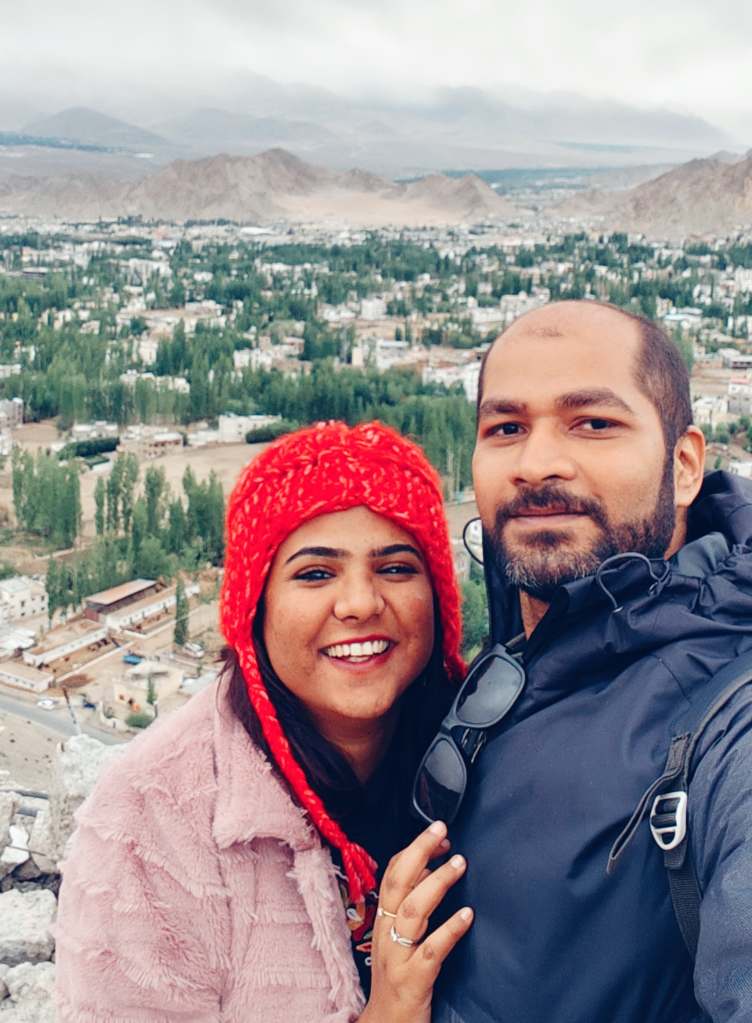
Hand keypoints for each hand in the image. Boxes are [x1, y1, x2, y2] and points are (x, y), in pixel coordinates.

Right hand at [359, 820, 472, 1022]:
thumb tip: (432, 871)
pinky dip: (449, 930)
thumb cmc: (397, 979)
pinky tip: (468, 916)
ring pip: (413, 911)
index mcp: (384, 921)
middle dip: (420, 852)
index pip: (391, 874)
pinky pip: (431, 951)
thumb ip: (411, 908)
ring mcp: (398, 957)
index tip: (437, 832)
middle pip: (398, 883)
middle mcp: (387, 934)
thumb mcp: (398, 939)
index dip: (413, 850)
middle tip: (442, 831)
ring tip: (459, 864)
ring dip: (437, 883)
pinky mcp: (413, 981)